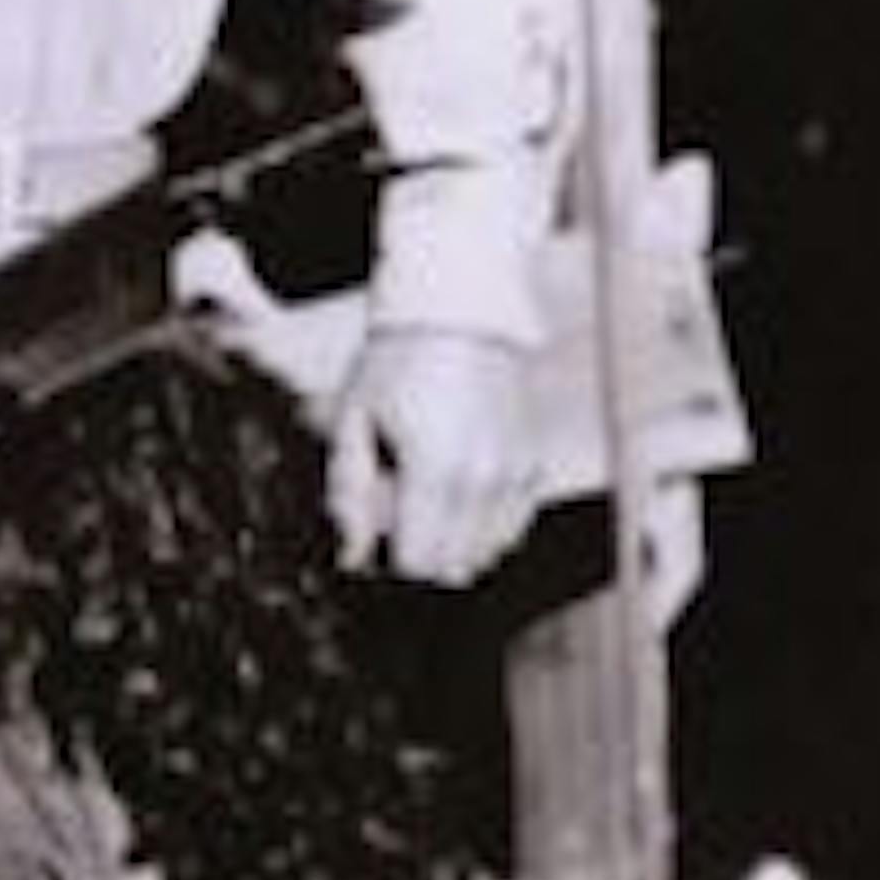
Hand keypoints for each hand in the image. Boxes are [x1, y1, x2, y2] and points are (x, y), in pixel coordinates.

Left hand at [326, 330, 537, 586]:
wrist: (460, 313)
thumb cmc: (397, 363)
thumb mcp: (353, 421)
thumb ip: (348, 493)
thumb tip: (353, 557)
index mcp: (433, 468)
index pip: (416, 563)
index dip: (387, 558)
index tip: (374, 532)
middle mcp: (482, 478)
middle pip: (450, 567)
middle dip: (417, 553)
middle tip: (395, 511)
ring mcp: (514, 474)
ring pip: (484, 555)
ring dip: (451, 544)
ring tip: (425, 498)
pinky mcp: (532, 465)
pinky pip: (510, 530)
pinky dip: (482, 528)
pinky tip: (456, 495)